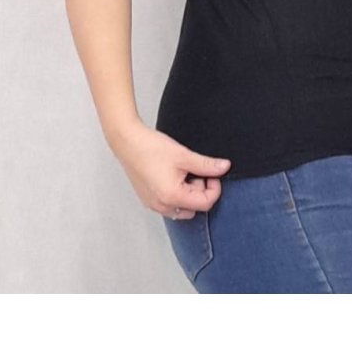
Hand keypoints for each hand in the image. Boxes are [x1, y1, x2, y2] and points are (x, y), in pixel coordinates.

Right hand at [111, 121, 230, 218]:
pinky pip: (169, 205)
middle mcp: (162, 206)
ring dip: (189, 193)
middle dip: (200, 190)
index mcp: (173, 197)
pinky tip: (172, 175)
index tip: (211, 173)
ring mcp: (153, 205)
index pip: (206, 203)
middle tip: (195, 171)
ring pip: (182, 208)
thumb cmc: (152, 148)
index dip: (214, 188)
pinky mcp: (147, 200)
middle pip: (194, 208)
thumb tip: (225, 167)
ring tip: (183, 172)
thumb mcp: (184, 156)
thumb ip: (207, 165)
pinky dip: (177, 194)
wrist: (127, 142)